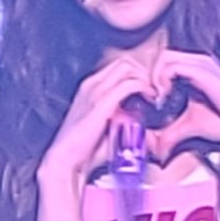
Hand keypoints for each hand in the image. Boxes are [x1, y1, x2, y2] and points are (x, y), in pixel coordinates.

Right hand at [39, 58, 155, 186]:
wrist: (65, 160)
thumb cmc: (83, 149)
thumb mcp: (103, 125)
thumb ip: (120, 116)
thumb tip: (139, 116)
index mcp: (89, 87)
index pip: (118, 64)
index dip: (139, 71)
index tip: (150, 85)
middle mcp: (91, 85)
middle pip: (124, 60)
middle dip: (144, 71)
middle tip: (154, 88)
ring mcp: (95, 92)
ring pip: (127, 66)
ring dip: (145, 77)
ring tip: (153, 93)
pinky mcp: (101, 103)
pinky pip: (129, 84)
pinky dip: (144, 87)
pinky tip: (150, 97)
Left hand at [149, 51, 219, 162]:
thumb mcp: (188, 123)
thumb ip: (169, 129)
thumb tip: (153, 143)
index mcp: (198, 68)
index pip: (166, 61)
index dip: (153, 77)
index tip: (152, 99)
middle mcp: (200, 61)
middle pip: (162, 56)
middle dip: (152, 75)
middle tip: (152, 96)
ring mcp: (203, 64)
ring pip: (164, 57)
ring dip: (155, 77)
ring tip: (158, 96)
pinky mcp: (203, 71)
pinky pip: (172, 66)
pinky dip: (162, 79)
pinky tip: (164, 96)